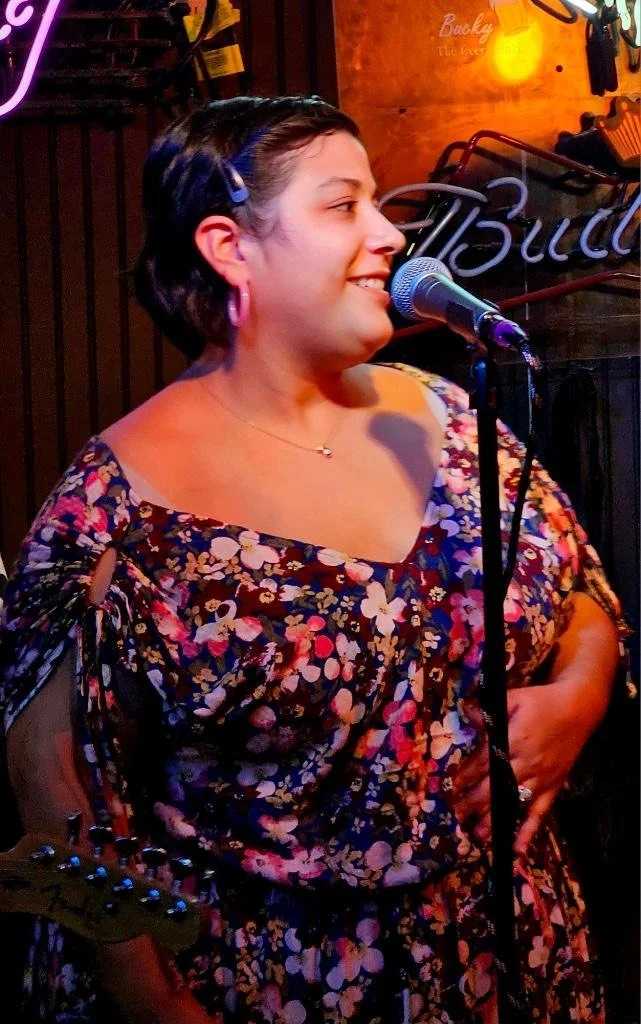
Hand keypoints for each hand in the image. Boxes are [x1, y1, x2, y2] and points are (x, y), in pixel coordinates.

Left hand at [451, 680, 596, 855]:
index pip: (484, 762)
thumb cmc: (542, 701)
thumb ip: (489, 711)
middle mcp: (527, 763)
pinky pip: (540, 814)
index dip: (466, 775)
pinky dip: (529, 832)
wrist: (578, 709)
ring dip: (495, 820)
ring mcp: (541, 778)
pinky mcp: (553, 787)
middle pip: (495, 787)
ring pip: (514, 804)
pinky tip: (517, 850)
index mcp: (514, 740)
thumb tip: (465, 712)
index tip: (451, 786)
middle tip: (455, 814)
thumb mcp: (514, 698)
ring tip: (477, 836)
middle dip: (473, 802)